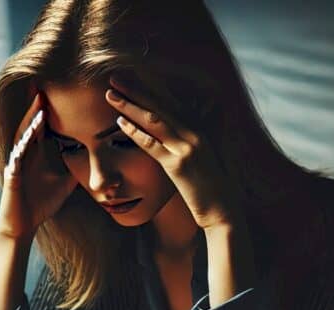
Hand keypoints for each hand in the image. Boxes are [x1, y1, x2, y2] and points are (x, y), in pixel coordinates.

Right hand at [0, 92, 79, 240]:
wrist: (24, 225)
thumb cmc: (40, 204)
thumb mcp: (65, 184)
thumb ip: (75, 170)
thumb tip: (94, 162)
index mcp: (36, 155)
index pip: (41, 128)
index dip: (47, 111)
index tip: (57, 94)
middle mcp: (25, 155)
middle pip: (29, 126)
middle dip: (35, 108)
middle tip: (42, 88)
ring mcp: (17, 164)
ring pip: (22, 138)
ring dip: (29, 123)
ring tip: (38, 108)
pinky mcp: (12, 176)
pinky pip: (16, 158)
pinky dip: (22, 147)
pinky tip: (28, 138)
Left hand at [105, 76, 240, 229]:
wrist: (223, 209)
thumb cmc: (211, 186)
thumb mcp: (202, 157)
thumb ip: (188, 140)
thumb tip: (170, 131)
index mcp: (200, 127)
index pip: (170, 102)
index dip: (149, 88)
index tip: (131, 78)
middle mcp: (195, 132)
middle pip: (160, 105)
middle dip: (135, 89)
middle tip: (114, 77)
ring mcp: (187, 147)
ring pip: (153, 120)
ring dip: (129, 105)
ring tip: (110, 95)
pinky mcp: (178, 165)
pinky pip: (152, 144)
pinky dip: (134, 132)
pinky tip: (119, 123)